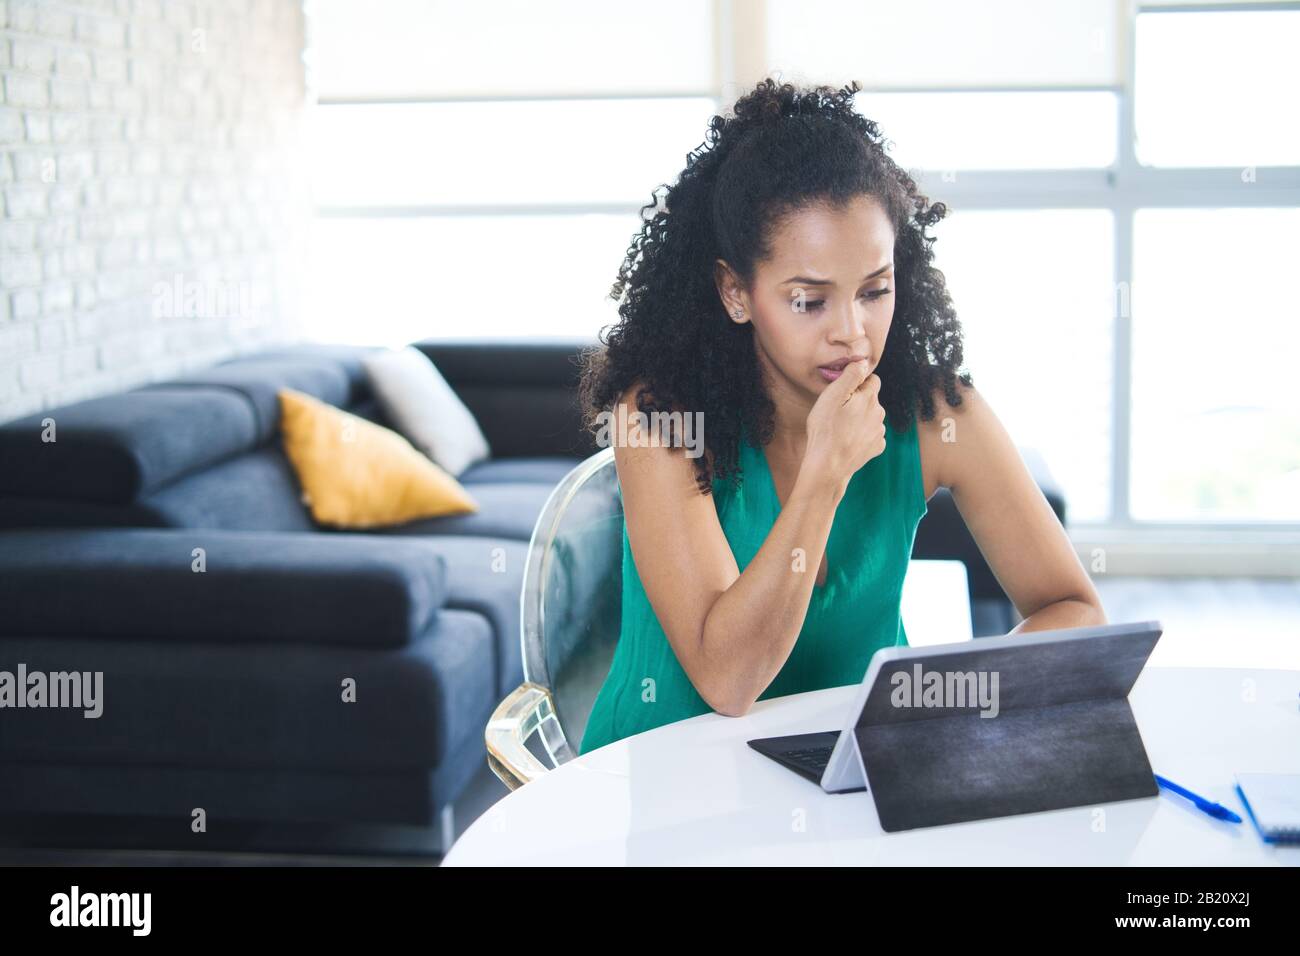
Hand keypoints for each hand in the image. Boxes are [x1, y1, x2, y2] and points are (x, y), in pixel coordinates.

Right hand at [801, 356, 885, 491]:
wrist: (828, 465)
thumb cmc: (826, 429)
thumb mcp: (832, 396)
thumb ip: (851, 375)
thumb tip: (863, 362)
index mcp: (870, 398)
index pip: (872, 379)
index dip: (856, 383)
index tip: (842, 394)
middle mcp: (879, 413)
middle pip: (871, 399)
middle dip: (858, 401)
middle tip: (837, 412)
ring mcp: (879, 432)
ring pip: (871, 417)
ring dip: (860, 418)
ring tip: (841, 428)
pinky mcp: (876, 447)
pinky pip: (871, 435)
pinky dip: (862, 435)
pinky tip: (848, 440)